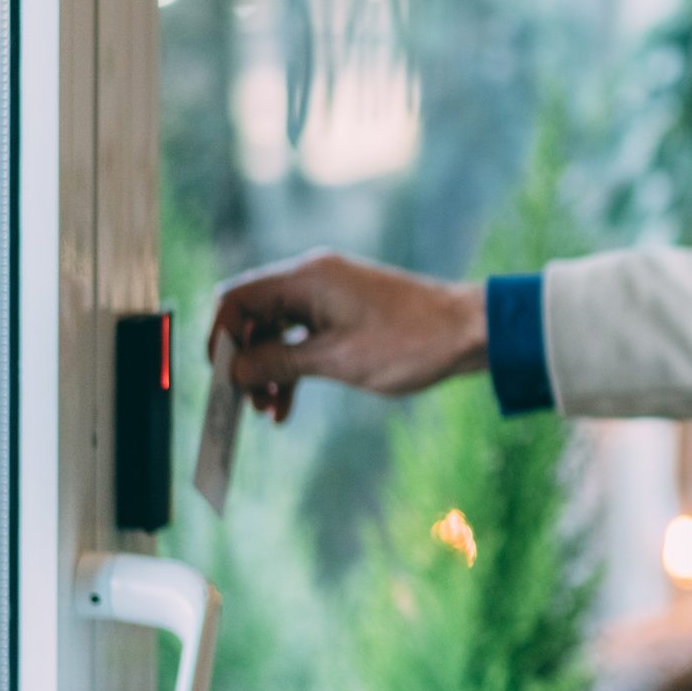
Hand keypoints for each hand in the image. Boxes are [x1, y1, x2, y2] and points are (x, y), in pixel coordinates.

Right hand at [208, 250, 487, 423]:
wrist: (470, 332)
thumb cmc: (410, 342)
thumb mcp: (336, 361)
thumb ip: (279, 363)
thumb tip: (234, 371)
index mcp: (307, 279)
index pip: (237, 298)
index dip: (221, 337)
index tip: (221, 376)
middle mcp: (314, 279)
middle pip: (253, 316)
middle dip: (245, 360)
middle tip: (244, 402)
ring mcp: (330, 296)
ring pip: (277, 331)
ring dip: (268, 370)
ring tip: (267, 411)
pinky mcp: (345, 314)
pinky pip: (303, 338)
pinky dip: (293, 368)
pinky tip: (287, 406)